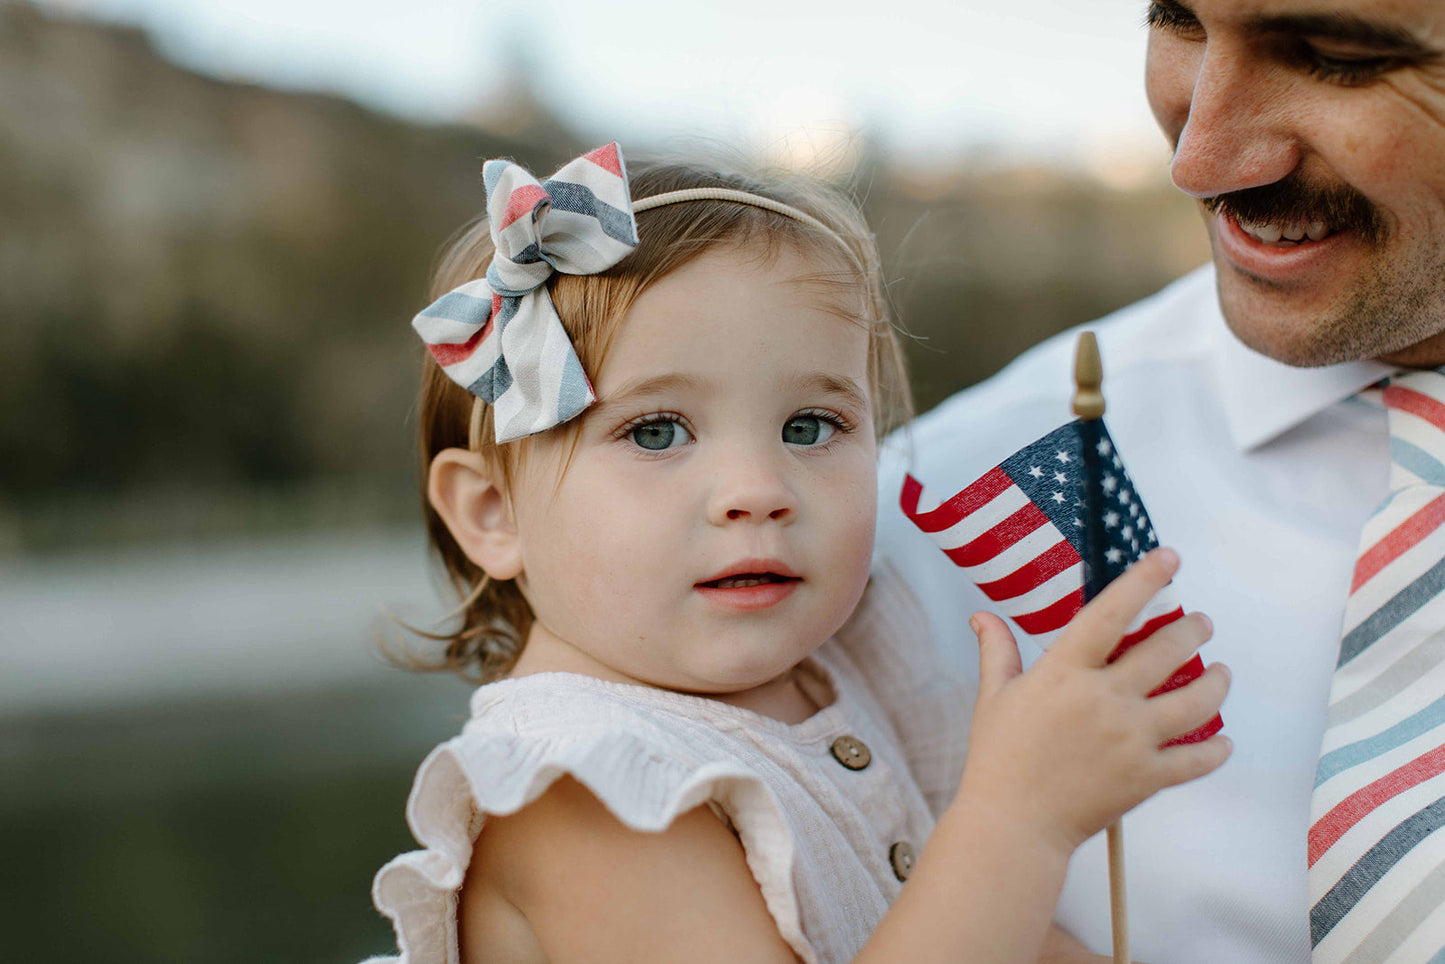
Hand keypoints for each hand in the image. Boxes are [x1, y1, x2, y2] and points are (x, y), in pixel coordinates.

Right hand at [957, 547, 1231, 857]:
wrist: (1013, 824)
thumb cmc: (998, 757)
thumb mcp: (993, 697)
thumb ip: (997, 652)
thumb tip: (982, 616)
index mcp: (1066, 672)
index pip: (1113, 612)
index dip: (1144, 580)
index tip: (1170, 558)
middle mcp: (1106, 699)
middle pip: (1167, 650)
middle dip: (1193, 629)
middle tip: (1202, 622)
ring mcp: (1132, 739)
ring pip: (1196, 700)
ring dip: (1216, 681)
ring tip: (1220, 672)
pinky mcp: (1148, 778)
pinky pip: (1197, 759)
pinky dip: (1215, 749)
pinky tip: (1221, 740)